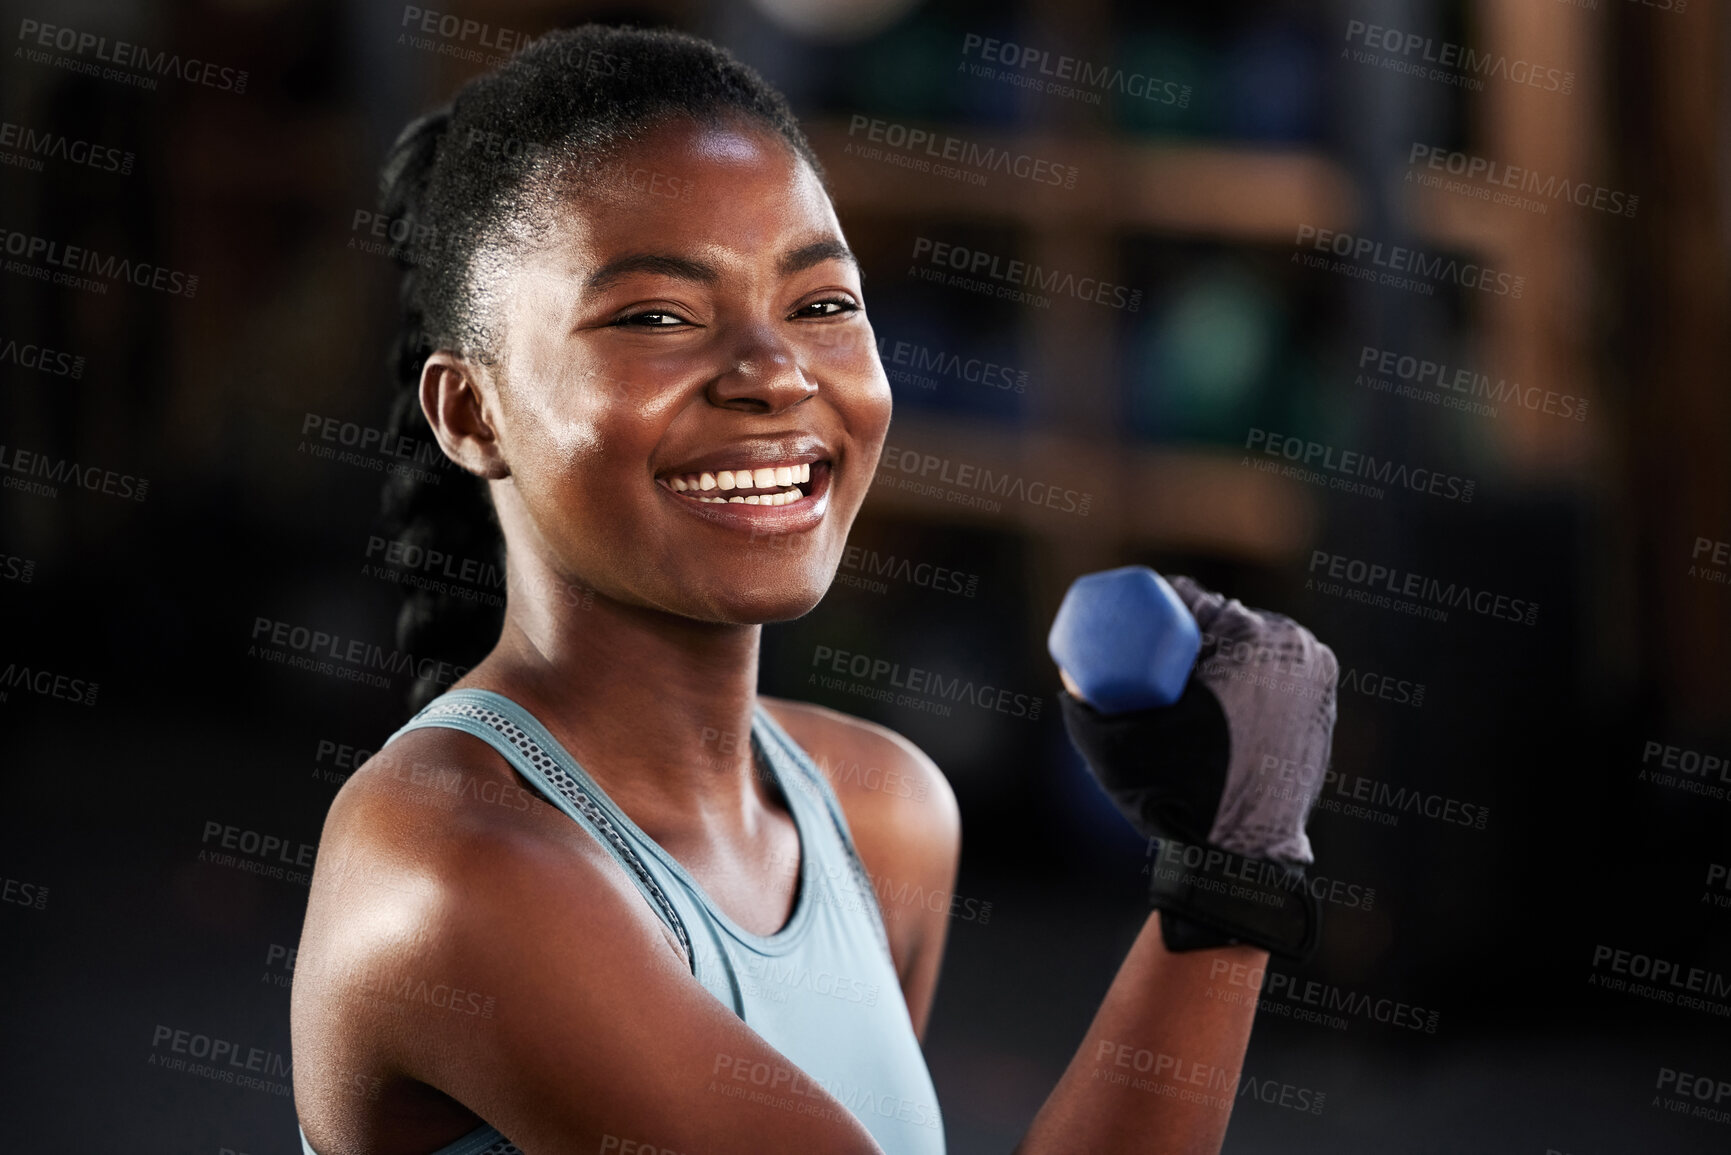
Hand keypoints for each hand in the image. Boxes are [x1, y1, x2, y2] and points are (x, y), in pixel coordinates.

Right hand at [1055, 574, 1337, 956]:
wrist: (1239, 855)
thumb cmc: (1177, 792)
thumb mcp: (1118, 739)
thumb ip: (1084, 702)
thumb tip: (1072, 675)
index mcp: (1253, 638)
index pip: (1190, 603)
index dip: (1152, 611)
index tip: (1126, 639)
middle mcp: (1296, 647)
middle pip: (1223, 623)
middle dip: (1183, 636)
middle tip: (1148, 671)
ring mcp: (1316, 677)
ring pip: (1250, 648)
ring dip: (1218, 657)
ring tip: (1180, 690)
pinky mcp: (1322, 705)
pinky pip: (1273, 676)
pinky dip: (1246, 680)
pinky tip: (1218, 699)